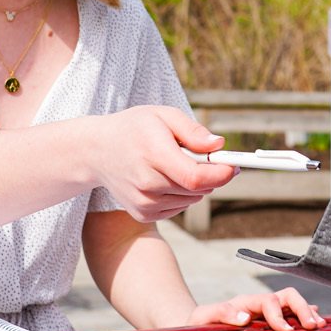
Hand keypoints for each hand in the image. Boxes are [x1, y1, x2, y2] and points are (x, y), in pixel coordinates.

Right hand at [89, 105, 237, 221]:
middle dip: (212, 174)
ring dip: (195, 184)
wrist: (96, 151)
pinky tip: (165, 177)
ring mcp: (143, 203)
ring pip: (191, 199)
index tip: (234, 166)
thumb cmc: (133, 129)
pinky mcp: (142, 214)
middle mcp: (147, 184)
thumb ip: (192, 131)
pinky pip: (178, 207)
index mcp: (153, 155)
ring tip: (174, 163)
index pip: (195, 177)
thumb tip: (219, 145)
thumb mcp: (163, 116)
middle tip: (206, 156)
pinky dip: (181, 194)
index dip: (221, 174)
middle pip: (197, 189)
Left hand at [187, 286, 323, 330]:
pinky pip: (290, 314)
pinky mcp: (268, 322)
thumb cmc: (197, 324)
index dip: (279, 315)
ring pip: (293, 304)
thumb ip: (221, 313)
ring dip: (307, 312)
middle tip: (313, 326)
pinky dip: (304, 316)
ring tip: (320, 325)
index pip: (269, 301)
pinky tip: (314, 322)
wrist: (194, 326)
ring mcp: (266, 312)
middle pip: (288, 296)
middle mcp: (259, 304)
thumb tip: (245, 318)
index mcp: (246, 302)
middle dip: (302, 308)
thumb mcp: (203, 318)